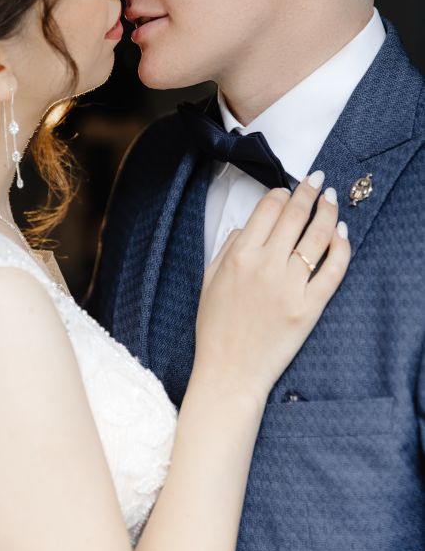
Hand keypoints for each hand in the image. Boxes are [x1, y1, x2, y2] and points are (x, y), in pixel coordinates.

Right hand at [194, 174, 350, 404]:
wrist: (230, 371)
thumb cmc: (216, 327)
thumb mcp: (209, 279)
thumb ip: (227, 246)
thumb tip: (247, 225)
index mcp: (239, 256)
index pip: (267, 209)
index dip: (280, 193)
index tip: (287, 189)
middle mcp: (266, 265)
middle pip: (294, 215)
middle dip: (308, 191)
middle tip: (317, 179)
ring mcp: (290, 286)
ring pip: (317, 236)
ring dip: (327, 211)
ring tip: (331, 200)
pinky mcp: (310, 307)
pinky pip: (333, 270)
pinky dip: (341, 247)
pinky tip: (341, 233)